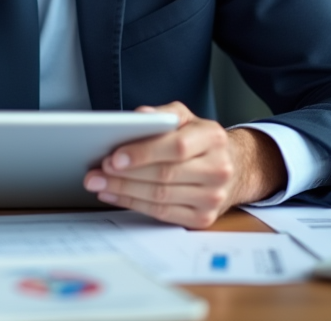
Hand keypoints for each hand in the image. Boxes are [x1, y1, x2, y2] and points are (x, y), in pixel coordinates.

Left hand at [82, 102, 285, 227]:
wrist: (233, 168)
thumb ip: (163, 114)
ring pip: (161, 196)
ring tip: (99, 183)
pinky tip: (116, 196)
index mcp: (213, 138)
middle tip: (96, 172)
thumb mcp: (187, 118)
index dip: (143, 153)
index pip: (176, 147)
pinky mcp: (203, 218)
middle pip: (164, 175)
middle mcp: (218, 169)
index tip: (114, 157)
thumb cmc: (201, 141)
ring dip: (124, 191)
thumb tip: (137, 117)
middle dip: (124, 175)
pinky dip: (134, 205)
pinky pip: (163, 213)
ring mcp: (213, 197)